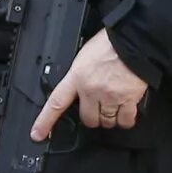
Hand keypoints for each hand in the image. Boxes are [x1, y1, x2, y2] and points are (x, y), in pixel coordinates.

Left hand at [30, 28, 150, 140]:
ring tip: (113, 106)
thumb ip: (80, 75)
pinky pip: (125, 120)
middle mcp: (91, 89)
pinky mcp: (128, 99)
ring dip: (109, 118)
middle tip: (98, 108)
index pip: (56, 102)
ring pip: (107, 121)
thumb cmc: (111, 44)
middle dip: (92, 117)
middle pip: (88, 119)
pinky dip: (125, 120)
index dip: (45, 121)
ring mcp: (110, 96)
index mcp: (77, 77)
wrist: (133, 39)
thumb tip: (79, 85)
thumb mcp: (85, 56)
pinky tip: (126, 112)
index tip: (38, 133)